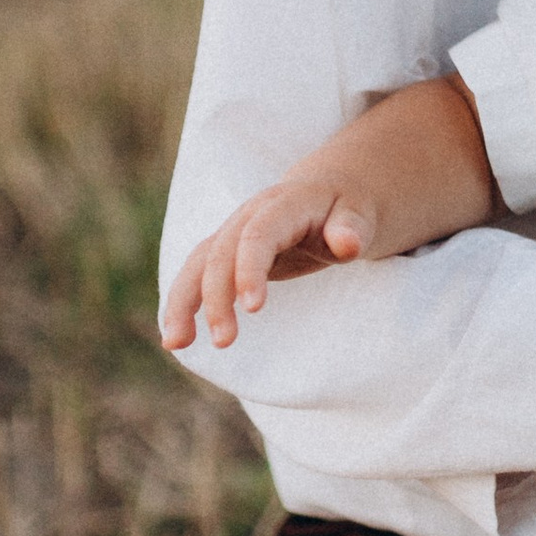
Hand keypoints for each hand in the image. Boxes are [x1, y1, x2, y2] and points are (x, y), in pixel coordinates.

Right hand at [160, 156, 376, 351]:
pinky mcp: (227, 252)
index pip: (258, 235)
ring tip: (176, 344)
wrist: (327, 191)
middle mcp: (249, 215)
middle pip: (221, 253)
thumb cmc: (347, 209)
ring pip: (198, 263)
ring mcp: (233, 232)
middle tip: (224, 342)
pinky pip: (197, 274)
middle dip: (216, 298)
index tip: (253, 308)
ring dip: (182, 302)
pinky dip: (182, 303)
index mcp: (283, 204)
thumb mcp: (360, 214)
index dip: (250, 269)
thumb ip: (352, 228)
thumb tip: (347, 244)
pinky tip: (176, 338)